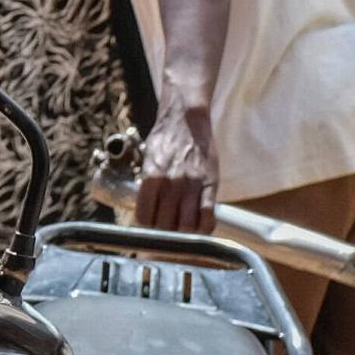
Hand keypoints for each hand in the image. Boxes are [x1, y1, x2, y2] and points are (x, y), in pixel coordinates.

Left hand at [133, 104, 218, 235]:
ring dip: (183, 235)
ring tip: (182, 233)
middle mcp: (170, 183)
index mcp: (151, 177)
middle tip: (167, 234)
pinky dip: (203, 229)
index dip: (147, 227)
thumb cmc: (165, 140)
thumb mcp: (147, 161)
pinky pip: (207, 218)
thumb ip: (147, 186)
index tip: (151, 229)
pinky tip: (199, 229)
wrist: (186, 119)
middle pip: (165, 226)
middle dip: (164, 235)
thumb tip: (145, 213)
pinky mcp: (210, 185)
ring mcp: (191, 185)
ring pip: (186, 227)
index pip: (145, 217)